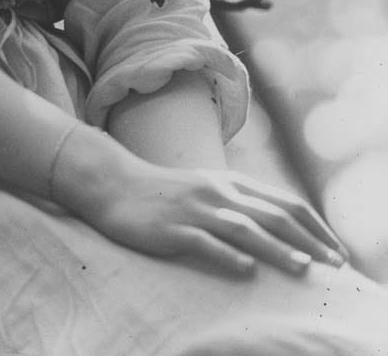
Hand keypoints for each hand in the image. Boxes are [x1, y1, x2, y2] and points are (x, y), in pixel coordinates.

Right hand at [72, 158, 348, 277]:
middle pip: (272, 216)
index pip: (285, 203)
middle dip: (309, 241)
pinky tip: (246, 269)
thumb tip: (281, 226)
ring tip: (303, 268)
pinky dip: (227, 255)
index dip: (315, 226)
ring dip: (277, 248)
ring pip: (244, 229)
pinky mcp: (172, 229)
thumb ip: (241, 203)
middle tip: (335, 266)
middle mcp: (218, 193)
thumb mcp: (209, 190)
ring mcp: (195, 210)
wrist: (115, 184)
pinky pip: (204, 242)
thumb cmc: (165, 193)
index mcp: (231, 183)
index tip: (338, 250)